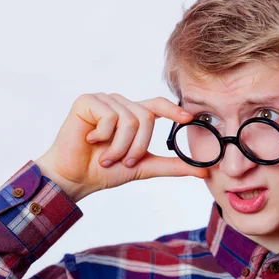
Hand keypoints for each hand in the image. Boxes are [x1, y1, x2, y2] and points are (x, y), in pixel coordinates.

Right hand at [35, 93, 207, 201]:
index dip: (174, 111)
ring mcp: (104, 100)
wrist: (75, 178)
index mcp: (133, 115)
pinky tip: (90, 141)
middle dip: (137, 146)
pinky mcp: (87, 101)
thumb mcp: (143, 167)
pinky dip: (103, 136)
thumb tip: (203, 169)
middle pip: (146, 117)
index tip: (189, 119)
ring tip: (105, 157)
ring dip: (119, 146)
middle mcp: (120, 104)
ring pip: (129, 119)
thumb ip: (172, 165)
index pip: (158, 105)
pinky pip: (110, 116)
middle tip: (123, 162)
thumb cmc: (104, 171)